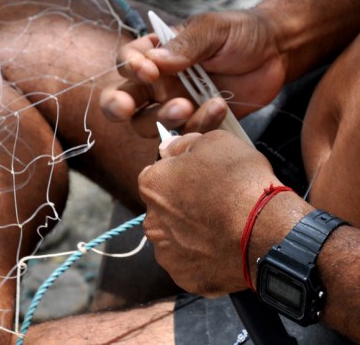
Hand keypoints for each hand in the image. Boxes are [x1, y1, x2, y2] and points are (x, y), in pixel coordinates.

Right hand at [101, 9, 285, 137]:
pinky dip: (199, 124)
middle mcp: (157, 82)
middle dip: (117, 106)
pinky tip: (219, 106)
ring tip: (187, 106)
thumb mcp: (213, 29)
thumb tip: (154, 60)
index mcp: (155, 54)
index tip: (148, 71)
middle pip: (121, 100)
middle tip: (126, 108)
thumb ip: (185, 44)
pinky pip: (185, 133)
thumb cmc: (241, 33)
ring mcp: (174, 105)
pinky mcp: (196, 123)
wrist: (277, 53)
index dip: (129, 69)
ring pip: (148, 124)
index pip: (126, 63)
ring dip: (162, 118)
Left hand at [139, 130, 282, 295]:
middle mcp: (151, 221)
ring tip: (222, 228)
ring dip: (191, 234)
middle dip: (183, 206)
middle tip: (215, 204)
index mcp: (151, 186)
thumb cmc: (241, 183)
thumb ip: (183, 144)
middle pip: (164, 209)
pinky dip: (204, 258)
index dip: (179, 174)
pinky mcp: (185, 277)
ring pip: (175, 239)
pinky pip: (191, 264)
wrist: (269, 231)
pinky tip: (224, 248)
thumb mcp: (215, 142)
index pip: (156, 175)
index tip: (200, 178)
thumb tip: (169, 147)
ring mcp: (166, 253)